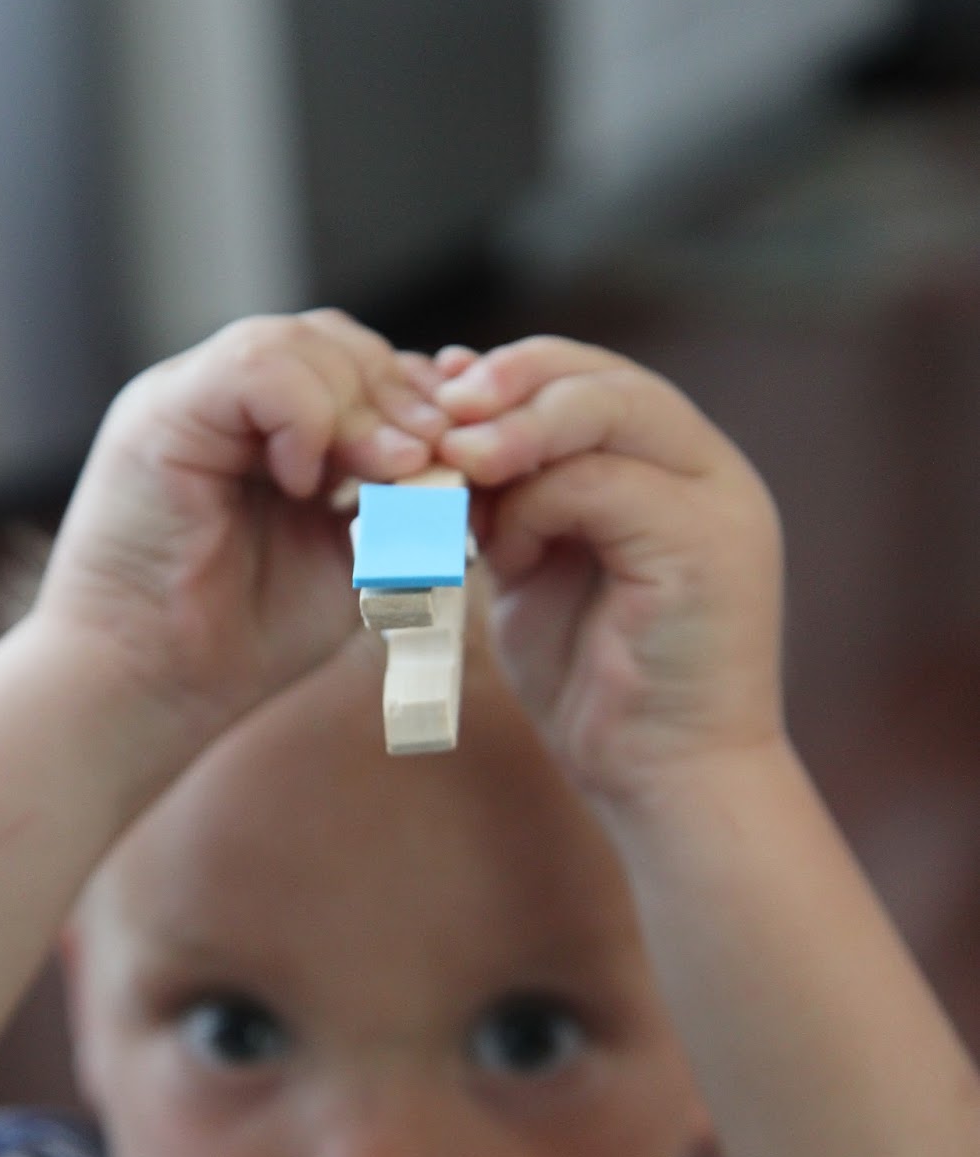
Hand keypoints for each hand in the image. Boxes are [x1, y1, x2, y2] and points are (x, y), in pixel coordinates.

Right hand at [34, 312, 446, 754]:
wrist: (153, 684)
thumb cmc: (246, 638)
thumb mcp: (354, 564)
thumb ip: (403, 509)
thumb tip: (463, 468)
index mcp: (280, 433)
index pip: (368, 370)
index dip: (424, 403)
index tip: (466, 456)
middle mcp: (235, 404)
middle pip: (341, 344)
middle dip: (403, 400)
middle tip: (434, 460)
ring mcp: (197, 400)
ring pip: (301, 342)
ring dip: (363, 407)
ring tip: (386, 471)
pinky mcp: (164, 412)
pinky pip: (258, 367)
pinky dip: (305, 417)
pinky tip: (307, 483)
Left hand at [435, 336, 784, 802]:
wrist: (664, 783)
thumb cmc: (597, 686)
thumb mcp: (538, 568)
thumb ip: (512, 498)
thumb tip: (453, 425)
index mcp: (673, 470)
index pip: (595, 379)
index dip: (515, 373)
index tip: (438, 388)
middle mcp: (708, 473)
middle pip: (607, 377)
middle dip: (515, 380)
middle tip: (442, 405)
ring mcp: (719, 503)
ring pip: (612, 409)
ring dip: (518, 429)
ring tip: (457, 457)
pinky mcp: (711, 544)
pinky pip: (604, 484)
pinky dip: (535, 504)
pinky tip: (502, 551)